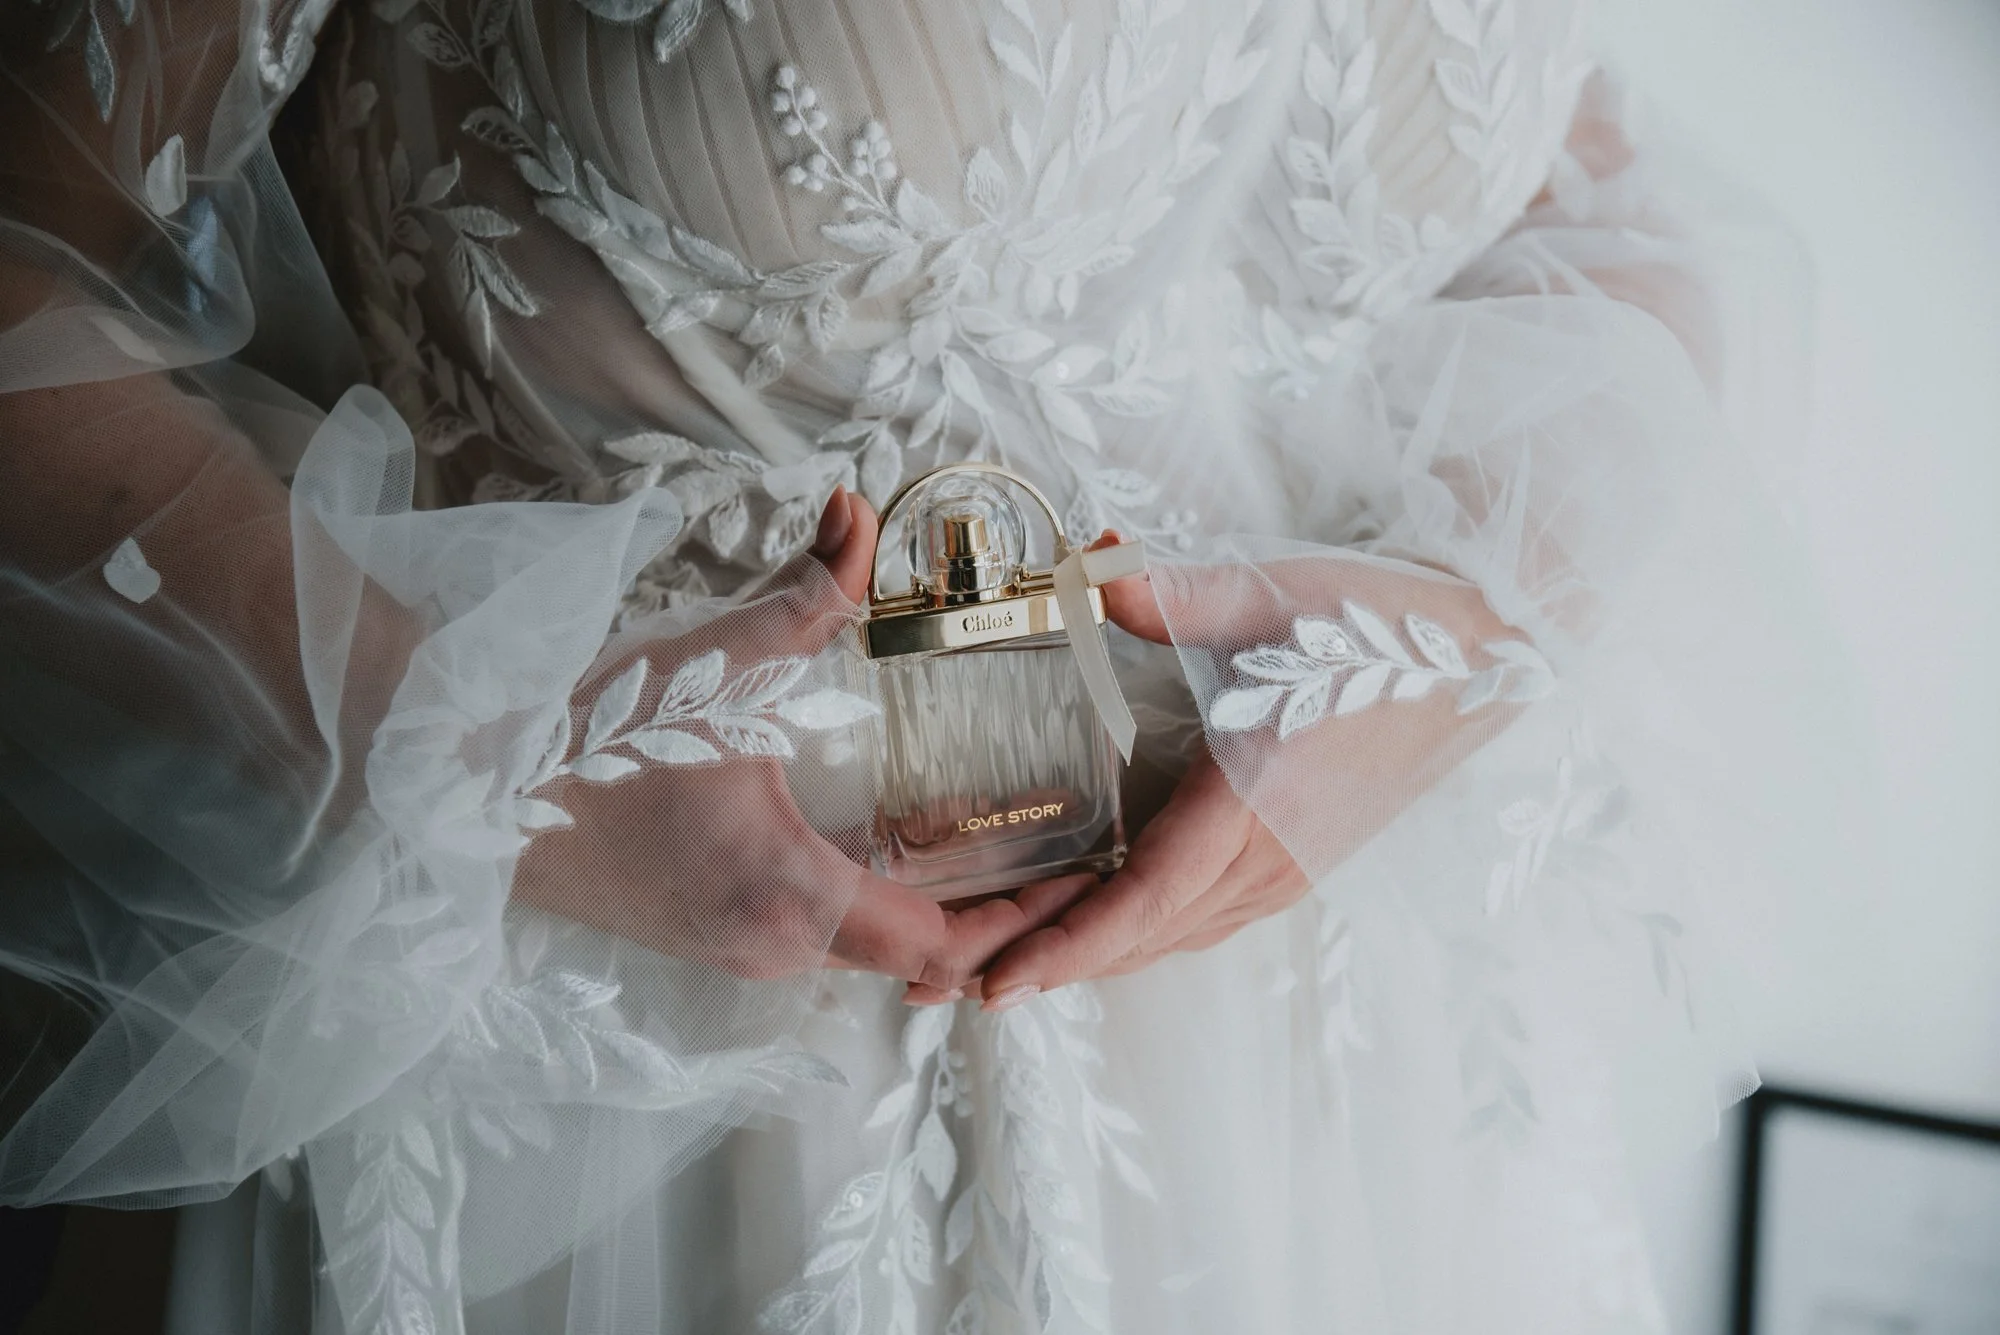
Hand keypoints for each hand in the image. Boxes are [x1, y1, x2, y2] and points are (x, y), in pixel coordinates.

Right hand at [515, 488, 1084, 988]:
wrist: (461, 783)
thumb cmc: (589, 731)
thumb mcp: (715, 657)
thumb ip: (808, 588)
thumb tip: (858, 508)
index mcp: (788, 894)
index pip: (941, 945)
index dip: (1020, 920)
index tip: (1077, 880)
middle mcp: (767, 945)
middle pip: (915, 961)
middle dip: (992, 922)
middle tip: (1053, 866)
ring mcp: (730, 950)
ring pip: (865, 957)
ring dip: (932, 921)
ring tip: (993, 858)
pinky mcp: (702, 938)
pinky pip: (817, 944)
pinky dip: (874, 915)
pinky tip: (892, 855)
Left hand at [904, 537, 1532, 1007]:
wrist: (1483, 653)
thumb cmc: (1380, 626)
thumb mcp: (1273, 596)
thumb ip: (1172, 593)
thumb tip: (1086, 571)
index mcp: (1255, 802)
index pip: (1146, 899)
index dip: (1066, 948)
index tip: (994, 986)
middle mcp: (1268, 859)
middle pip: (1136, 935)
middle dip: (1036, 960)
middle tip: (933, 979)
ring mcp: (1283, 870)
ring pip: (1162, 935)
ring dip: (1074, 953)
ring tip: (981, 962)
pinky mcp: (1288, 862)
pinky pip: (1191, 917)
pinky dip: (1124, 932)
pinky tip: (1077, 924)